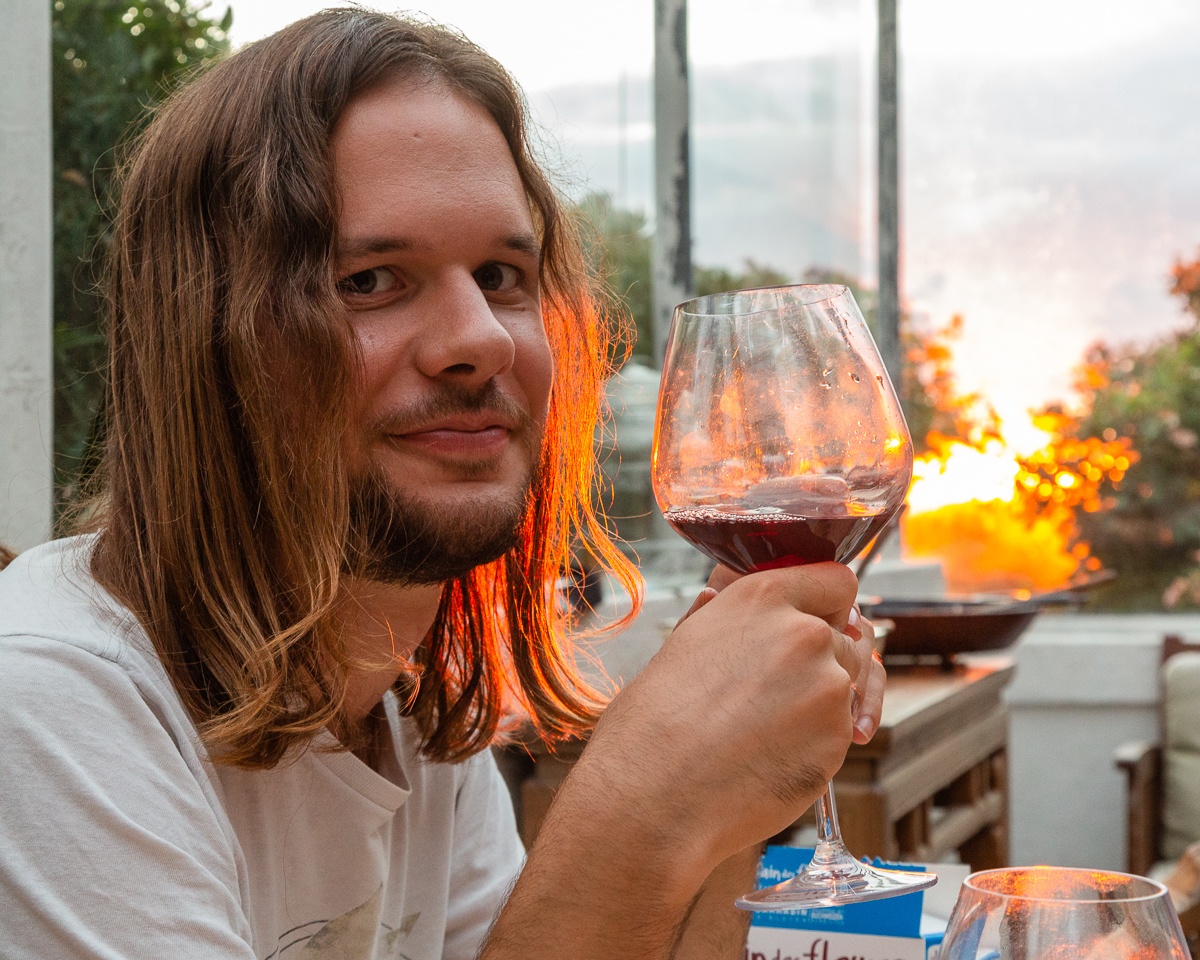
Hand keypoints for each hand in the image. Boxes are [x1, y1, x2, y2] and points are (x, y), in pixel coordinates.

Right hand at [574, 561, 882, 891]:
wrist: (654, 794)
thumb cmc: (652, 722)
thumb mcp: (682, 644)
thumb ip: (719, 616)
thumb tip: (718, 597)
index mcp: (761, 597)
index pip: (835, 581)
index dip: (828, 606)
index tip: (816, 625)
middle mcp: (804, 630)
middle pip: (846, 637)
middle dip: (821, 662)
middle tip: (774, 696)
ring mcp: (828, 684)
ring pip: (847, 687)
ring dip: (820, 704)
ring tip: (764, 731)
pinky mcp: (840, 736)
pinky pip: (843, 732)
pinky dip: (818, 744)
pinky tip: (771, 757)